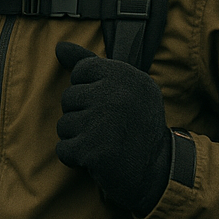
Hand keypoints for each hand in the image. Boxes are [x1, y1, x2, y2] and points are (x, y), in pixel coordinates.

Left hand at [54, 42, 171, 215]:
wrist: (159, 172)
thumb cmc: (136, 126)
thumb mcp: (125, 88)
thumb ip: (90, 64)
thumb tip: (60, 46)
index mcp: (125, 74)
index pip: (81, 70)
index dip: (89, 91)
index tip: (110, 105)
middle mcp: (115, 94)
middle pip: (68, 97)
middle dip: (82, 116)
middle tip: (108, 129)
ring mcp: (103, 122)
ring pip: (63, 124)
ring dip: (79, 138)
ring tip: (104, 143)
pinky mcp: (93, 150)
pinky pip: (63, 149)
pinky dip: (76, 158)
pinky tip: (97, 159)